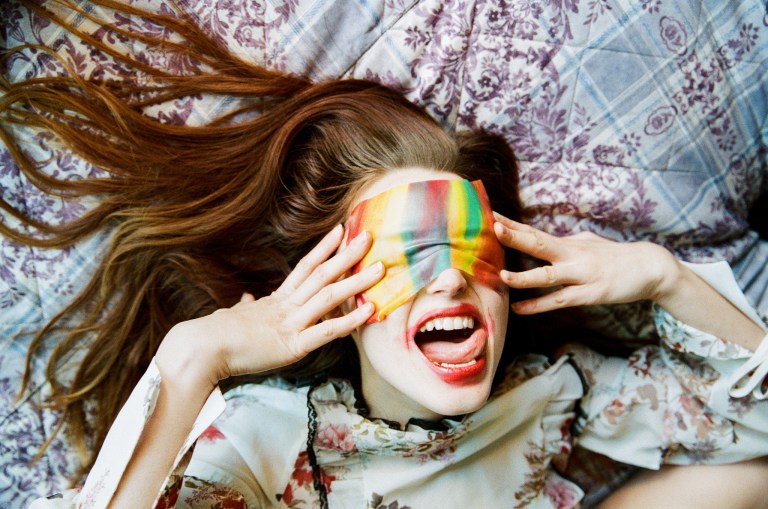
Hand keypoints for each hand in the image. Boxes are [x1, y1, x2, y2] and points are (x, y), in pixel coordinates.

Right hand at [156, 224, 384, 388]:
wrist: (198, 349)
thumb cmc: (211, 337)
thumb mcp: (233, 317)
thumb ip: (245, 309)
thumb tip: (246, 301)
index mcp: (273, 301)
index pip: (303, 268)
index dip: (323, 249)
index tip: (340, 232)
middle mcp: (285, 307)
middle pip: (320, 274)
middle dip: (346, 255)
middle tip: (368, 236)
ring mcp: (289, 324)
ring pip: (329, 296)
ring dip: (356, 280)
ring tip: (380, 267)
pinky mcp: (292, 345)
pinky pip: (326, 331)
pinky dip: (349, 320)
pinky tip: (369, 311)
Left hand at [493, 214, 679, 313]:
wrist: (650, 266)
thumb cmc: (614, 256)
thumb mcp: (588, 243)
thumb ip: (565, 243)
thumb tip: (546, 240)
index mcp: (569, 243)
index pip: (534, 231)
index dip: (512, 224)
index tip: (490, 214)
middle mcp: (572, 255)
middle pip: (539, 243)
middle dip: (515, 235)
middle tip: (492, 226)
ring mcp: (581, 275)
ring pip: (547, 276)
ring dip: (524, 276)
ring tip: (501, 276)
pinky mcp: (589, 294)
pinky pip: (560, 300)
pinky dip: (538, 305)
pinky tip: (520, 308)